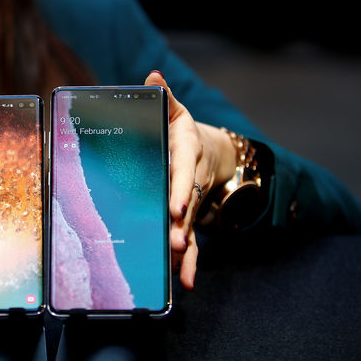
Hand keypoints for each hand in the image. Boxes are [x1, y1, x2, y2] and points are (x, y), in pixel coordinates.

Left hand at [145, 70, 236, 289]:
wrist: (209, 151)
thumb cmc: (180, 129)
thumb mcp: (174, 111)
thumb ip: (163, 97)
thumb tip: (152, 76)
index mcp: (187, 153)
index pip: (184, 171)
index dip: (180, 188)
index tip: (175, 205)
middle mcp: (193, 180)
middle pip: (188, 204)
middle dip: (182, 224)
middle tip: (175, 241)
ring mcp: (193, 202)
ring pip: (190, 226)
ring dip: (185, 246)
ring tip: (179, 263)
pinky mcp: (189, 218)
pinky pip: (192, 242)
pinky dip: (190, 263)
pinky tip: (183, 284)